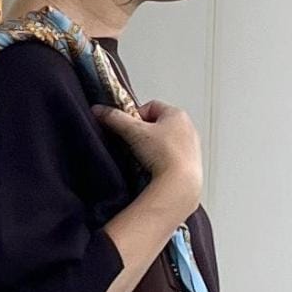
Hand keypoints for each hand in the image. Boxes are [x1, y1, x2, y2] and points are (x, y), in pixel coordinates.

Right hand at [93, 100, 202, 215]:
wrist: (180, 184)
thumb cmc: (163, 155)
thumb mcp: (133, 132)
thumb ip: (114, 118)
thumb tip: (99, 110)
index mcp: (177, 114)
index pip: (150, 106)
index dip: (135, 116)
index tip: (129, 129)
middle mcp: (188, 127)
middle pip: (159, 124)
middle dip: (145, 133)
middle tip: (136, 145)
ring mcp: (192, 146)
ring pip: (167, 141)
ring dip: (155, 148)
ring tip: (147, 159)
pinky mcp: (193, 163)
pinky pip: (174, 157)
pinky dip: (164, 161)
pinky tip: (157, 169)